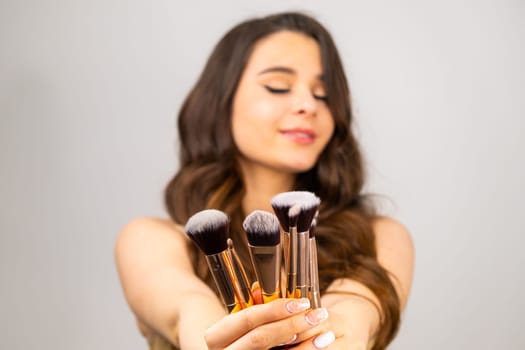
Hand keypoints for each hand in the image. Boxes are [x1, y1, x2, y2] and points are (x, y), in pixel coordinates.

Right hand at [204, 298, 335, 349]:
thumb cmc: (243, 337)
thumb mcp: (243, 322)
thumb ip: (253, 306)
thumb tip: (260, 288)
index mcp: (217, 336)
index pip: (245, 319)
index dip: (273, 309)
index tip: (301, 302)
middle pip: (260, 339)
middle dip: (292, 324)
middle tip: (318, 315)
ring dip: (305, 345)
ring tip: (326, 333)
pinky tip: (319, 347)